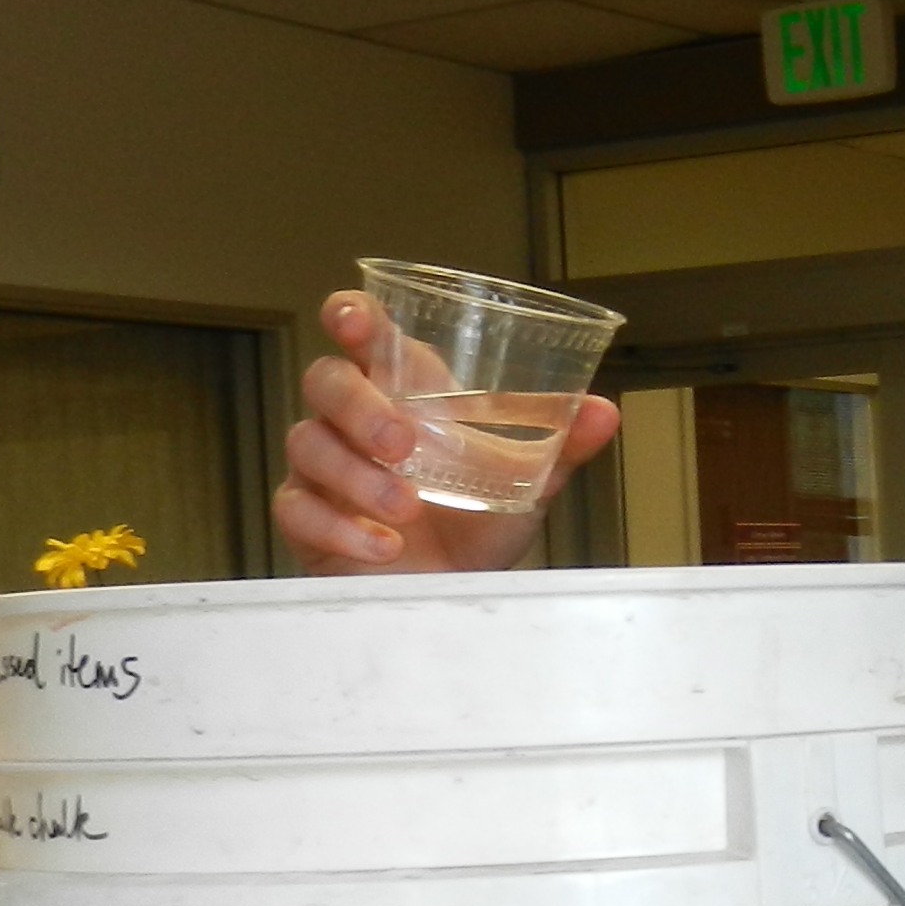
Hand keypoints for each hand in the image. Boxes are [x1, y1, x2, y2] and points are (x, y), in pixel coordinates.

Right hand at [273, 290, 619, 574]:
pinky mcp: (307, 518)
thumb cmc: (478, 521)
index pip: (363, 334)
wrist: (458, 590)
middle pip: (326, 382)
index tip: (353, 318)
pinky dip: (343, 528)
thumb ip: (561, 444)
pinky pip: (299, 509)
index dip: (351, 315)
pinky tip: (384, 546)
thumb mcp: (526, 481)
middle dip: (360, 408)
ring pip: (309, 443)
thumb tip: (605, 411)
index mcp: (402, 390)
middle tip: (402, 443)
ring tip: (407, 508)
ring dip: (359, 475)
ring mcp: (323, 466)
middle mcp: (353, 419)